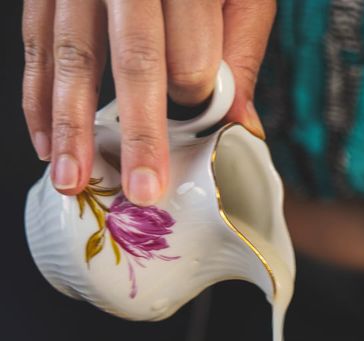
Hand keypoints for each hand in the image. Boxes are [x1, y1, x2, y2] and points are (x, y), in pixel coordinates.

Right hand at [22, 0, 274, 204]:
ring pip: (74, 54)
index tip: (198, 117)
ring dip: (72, 125)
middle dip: (139, 132)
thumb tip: (240, 127)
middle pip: (135, 58)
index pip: (191, 53)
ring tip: (74, 179)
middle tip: (143, 188)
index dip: (195, 95)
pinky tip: (47, 145)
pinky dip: (39, 99)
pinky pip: (37, 44)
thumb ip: (239, 53)